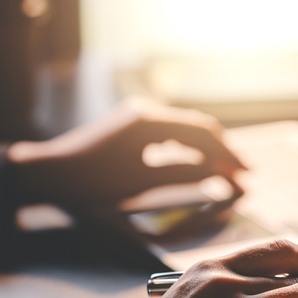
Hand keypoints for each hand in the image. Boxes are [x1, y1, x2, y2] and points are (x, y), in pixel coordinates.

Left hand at [6, 97, 244, 204]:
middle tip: (244, 172)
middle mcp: (147, 112)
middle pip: (198, 126)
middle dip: (223, 150)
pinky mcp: (133, 125)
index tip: (246, 173)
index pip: (203, 134)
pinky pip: (172, 132)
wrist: (50, 173)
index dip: (228, 154)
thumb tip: (220, 180)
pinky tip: (199, 163)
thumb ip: (184, 179)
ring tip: (226, 170)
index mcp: (151, 121)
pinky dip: (190, 148)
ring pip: (187, 128)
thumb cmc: (90, 182)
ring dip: (208, 149)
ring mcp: (139, 116)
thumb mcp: (141, 184)